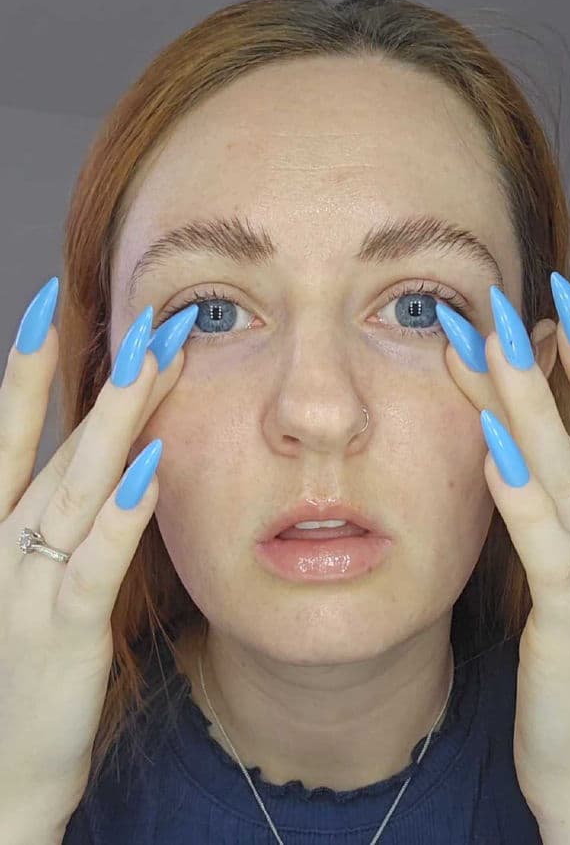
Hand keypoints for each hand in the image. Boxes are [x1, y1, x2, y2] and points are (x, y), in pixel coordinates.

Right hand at [0, 281, 193, 832]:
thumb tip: (99, 461)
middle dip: (101, 378)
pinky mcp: (61, 631)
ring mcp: (28, 585)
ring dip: (116, 419)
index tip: (50, 306)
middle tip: (147, 317)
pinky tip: (154, 466)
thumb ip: (55, 519)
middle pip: (56, 444)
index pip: (10, 434)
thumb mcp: (28, 578)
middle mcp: (4, 544)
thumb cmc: (19, 664)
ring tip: (154, 360)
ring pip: (77, 485)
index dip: (26, 371)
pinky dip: (123, 513)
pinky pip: (95, 561)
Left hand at [434, 271, 569, 834]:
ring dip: (529, 407)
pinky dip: (522, 496)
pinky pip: (550, 552)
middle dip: (558, 365)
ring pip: (569, 477)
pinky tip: (490, 448)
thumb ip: (564, 519)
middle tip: (515, 300)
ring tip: (491, 344)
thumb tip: (531, 453)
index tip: (552, 310)